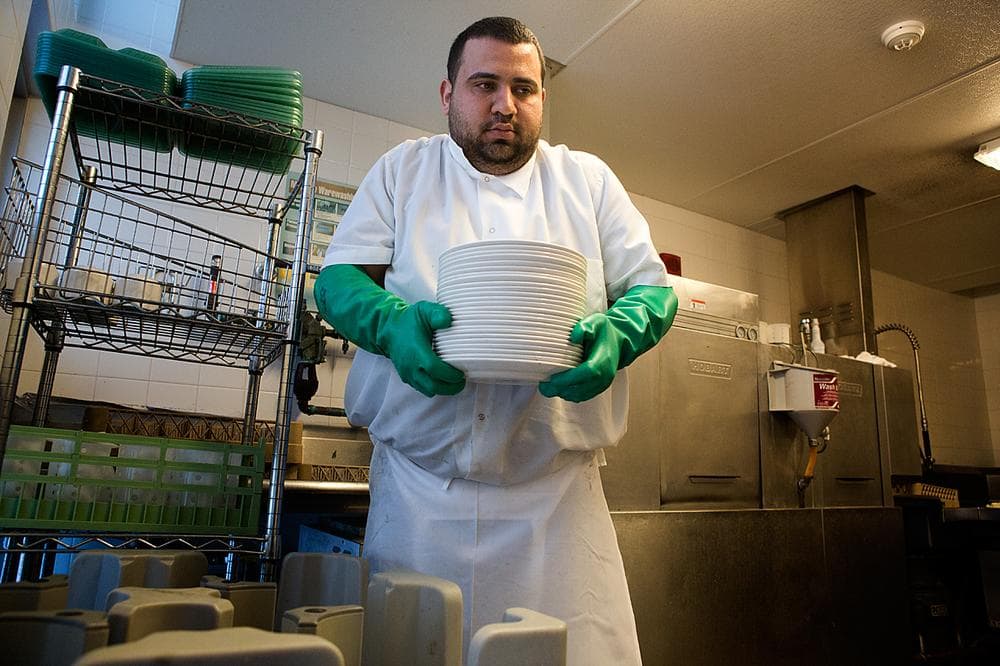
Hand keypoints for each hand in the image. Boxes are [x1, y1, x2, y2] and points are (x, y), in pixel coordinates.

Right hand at [313, 264, 465, 397]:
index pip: (434, 368)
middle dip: (450, 387)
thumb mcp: (424, 310)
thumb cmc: (409, 321)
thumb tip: (449, 320)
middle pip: (433, 386)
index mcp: (416, 350)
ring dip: (443, 389)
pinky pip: (422, 388)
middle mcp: (410, 366)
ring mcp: (407, 373)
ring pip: (428, 390)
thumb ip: (437, 313)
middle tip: (462, 382)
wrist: (389, 329)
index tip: (461, 373)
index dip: (450, 374)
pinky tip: (443, 380)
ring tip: (454, 382)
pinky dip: (434, 387)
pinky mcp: (407, 378)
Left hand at [537, 285, 676, 402]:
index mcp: (603, 360)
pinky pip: (583, 396)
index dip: (567, 379)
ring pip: (580, 395)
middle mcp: (604, 376)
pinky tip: (560, 388)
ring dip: (563, 393)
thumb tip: (573, 337)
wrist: (619, 341)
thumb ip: (585, 327)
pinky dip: (570, 394)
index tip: (551, 380)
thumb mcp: (596, 322)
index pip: (585, 373)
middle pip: (580, 388)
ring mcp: (602, 384)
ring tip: (549, 387)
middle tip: (543, 386)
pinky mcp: (598, 388)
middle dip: (560, 389)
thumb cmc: (605, 331)